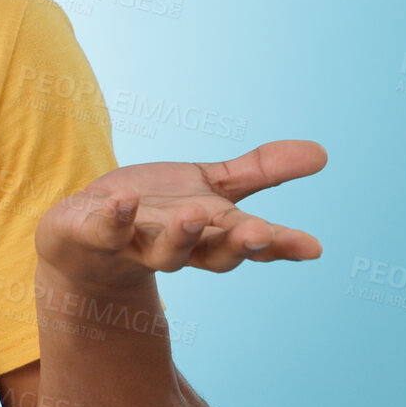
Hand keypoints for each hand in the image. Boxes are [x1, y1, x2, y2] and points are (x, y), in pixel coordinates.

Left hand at [34, 139, 325, 293]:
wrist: (83, 237)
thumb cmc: (154, 213)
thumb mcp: (209, 187)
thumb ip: (260, 173)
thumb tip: (322, 153)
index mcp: (212, 235)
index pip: (252, 243)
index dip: (281, 246)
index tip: (313, 247)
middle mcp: (180, 247)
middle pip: (214, 254)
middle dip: (237, 245)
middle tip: (260, 234)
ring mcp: (137, 246)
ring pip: (165, 252)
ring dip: (181, 234)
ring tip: (193, 214)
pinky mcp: (96, 236)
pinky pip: (107, 230)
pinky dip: (115, 217)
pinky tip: (122, 199)